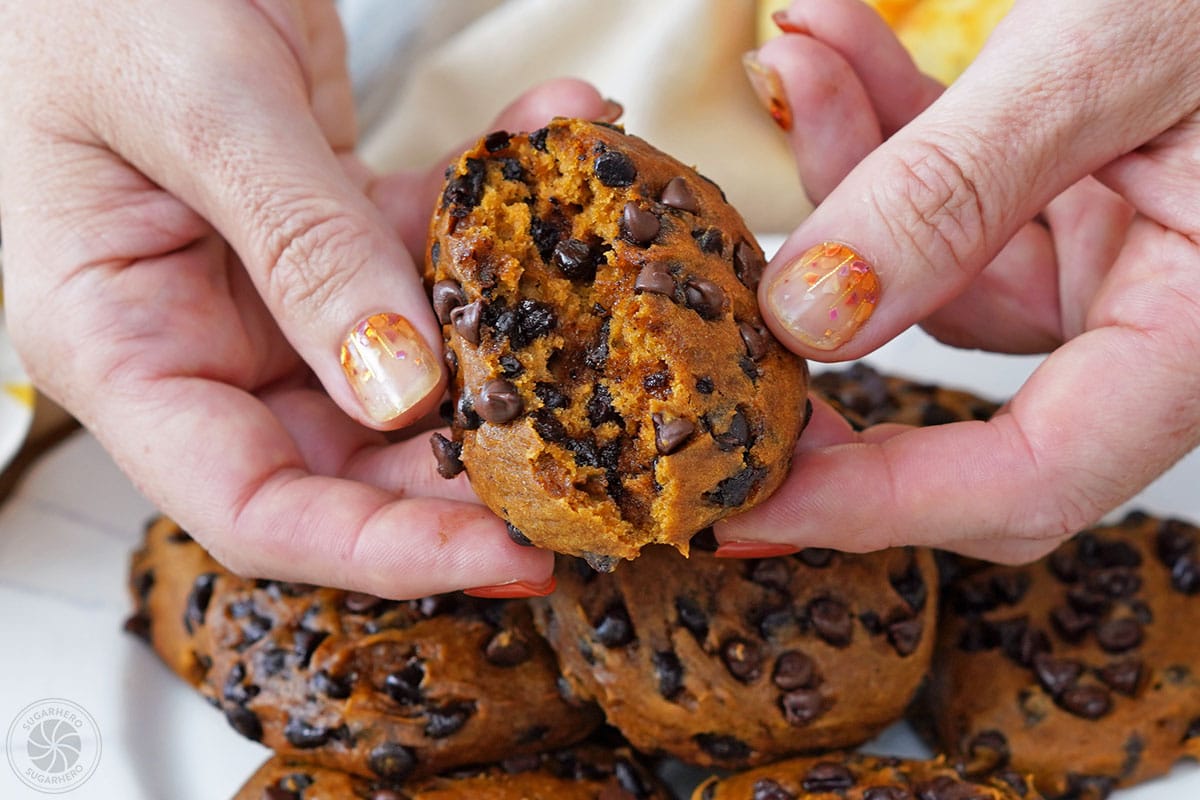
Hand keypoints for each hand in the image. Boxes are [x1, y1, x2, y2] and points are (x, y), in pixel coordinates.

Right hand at [0, 1, 613, 594]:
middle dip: (474, 467)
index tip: (507, 557)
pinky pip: (431, 244)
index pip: (251, 508)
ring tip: (605, 299)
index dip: (380, 551)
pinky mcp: (334, 229)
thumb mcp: (197, 104)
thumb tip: (400, 392)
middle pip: (351, 458)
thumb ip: (301, 247)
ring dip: (512, 329)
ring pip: (414, 363)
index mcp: (122, 346)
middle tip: (592, 460)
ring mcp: (272, 289)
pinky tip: (565, 131)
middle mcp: (199, 339)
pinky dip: (498, 206)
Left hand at [721, 0, 1199, 561]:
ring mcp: (1125, 254)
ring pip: (942, 275)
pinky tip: (833, 48)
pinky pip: (965, 200)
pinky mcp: (1091, 194)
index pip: (1031, 478)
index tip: (740, 508)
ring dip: (851, 176)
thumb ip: (956, 188)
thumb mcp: (1109, 51)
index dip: (875, 507)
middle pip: (967, 398)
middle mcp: (1166, 318)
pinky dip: (894, 131)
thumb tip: (810, 318)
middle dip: (834, 345)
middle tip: (717, 320)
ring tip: (801, 59)